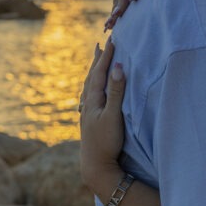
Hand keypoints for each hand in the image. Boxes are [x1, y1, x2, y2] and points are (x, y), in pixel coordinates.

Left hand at [79, 41, 126, 192]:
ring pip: (89, 86)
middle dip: (97, 60)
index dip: (107, 55)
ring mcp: (88, 113)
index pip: (100, 72)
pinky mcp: (90, 121)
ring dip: (94, 72)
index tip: (113, 40)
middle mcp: (88, 103)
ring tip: (96, 63)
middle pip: (92, 76)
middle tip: (100, 44)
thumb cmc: (106, 142)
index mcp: (93, 99)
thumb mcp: (114, 116)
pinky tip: (92, 92)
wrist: (95, 166)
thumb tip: (118, 67)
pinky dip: (92, 87)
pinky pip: (90, 97)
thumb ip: (117, 92)